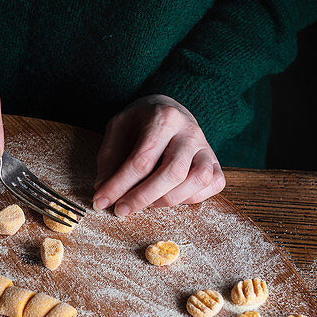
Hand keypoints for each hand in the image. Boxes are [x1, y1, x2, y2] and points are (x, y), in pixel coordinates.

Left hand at [92, 95, 224, 214]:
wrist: (168, 107)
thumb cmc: (141, 121)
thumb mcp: (118, 128)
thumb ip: (109, 158)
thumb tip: (103, 190)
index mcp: (164, 118)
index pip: (142, 159)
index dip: (119, 184)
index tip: (101, 200)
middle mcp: (190, 132)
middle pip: (173, 172)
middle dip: (143, 197)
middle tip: (121, 210)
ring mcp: (206, 147)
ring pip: (198, 180)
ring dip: (168, 200)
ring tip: (146, 203)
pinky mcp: (215, 161)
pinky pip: (213, 184)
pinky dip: (192, 198)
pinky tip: (170, 197)